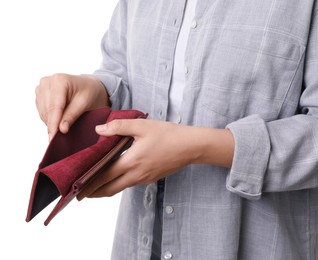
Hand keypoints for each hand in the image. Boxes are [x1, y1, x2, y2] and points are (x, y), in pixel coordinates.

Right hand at [35, 73, 108, 139]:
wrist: (88, 86)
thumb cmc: (89, 92)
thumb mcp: (84, 104)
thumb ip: (71, 116)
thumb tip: (61, 129)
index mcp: (59, 80)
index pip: (54, 106)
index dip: (53, 123)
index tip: (53, 137)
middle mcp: (47, 82)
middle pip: (47, 110)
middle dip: (54, 124)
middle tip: (61, 136)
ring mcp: (41, 87)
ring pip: (43, 112)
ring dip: (52, 122)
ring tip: (64, 124)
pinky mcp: (40, 94)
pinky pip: (42, 111)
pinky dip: (50, 118)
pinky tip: (60, 118)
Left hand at [77, 119, 194, 198]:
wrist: (190, 146)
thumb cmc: (168, 134)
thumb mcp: (142, 126)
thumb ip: (119, 127)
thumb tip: (99, 130)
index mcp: (131, 161)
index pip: (104, 176)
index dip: (88, 184)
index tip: (76, 189)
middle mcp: (136, 174)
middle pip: (110, 189)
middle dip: (93, 193)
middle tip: (80, 195)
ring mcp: (144, 178)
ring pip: (120, 187)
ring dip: (106, 189)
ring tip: (93, 187)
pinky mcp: (151, 178)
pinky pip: (130, 183)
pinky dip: (118, 184)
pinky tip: (116, 177)